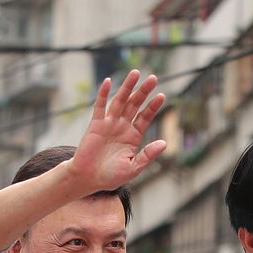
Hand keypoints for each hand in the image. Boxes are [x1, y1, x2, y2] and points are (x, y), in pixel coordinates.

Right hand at [68, 70, 167, 193]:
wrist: (88, 179)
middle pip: (135, 105)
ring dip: (127, 87)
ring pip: (120, 101)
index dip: (153, 106)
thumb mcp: (133, 168)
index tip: (162, 95)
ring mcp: (109, 124)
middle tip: (153, 78)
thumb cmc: (111, 176)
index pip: (145, 117)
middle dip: (143, 91)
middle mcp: (122, 127)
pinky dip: (103, 94)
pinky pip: (100, 106)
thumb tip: (164, 143)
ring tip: (136, 73)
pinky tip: (108, 82)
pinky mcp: (95, 124)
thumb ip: (147, 155)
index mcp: (133, 136)